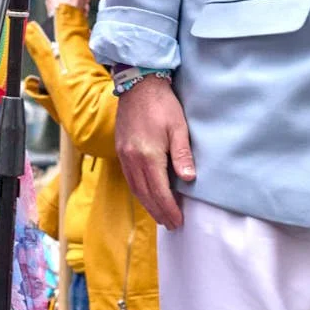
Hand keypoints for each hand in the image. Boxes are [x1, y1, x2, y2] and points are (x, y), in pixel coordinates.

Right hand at [114, 77, 195, 229]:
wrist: (138, 84)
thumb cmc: (162, 104)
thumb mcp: (178, 127)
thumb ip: (182, 155)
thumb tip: (188, 180)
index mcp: (148, 155)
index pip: (159, 191)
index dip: (169, 209)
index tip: (178, 221)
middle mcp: (133, 159)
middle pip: (145, 194)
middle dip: (159, 212)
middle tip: (171, 225)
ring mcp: (124, 155)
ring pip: (135, 188)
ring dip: (148, 204)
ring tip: (161, 215)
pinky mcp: (121, 150)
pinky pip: (129, 178)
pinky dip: (139, 192)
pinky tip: (147, 195)